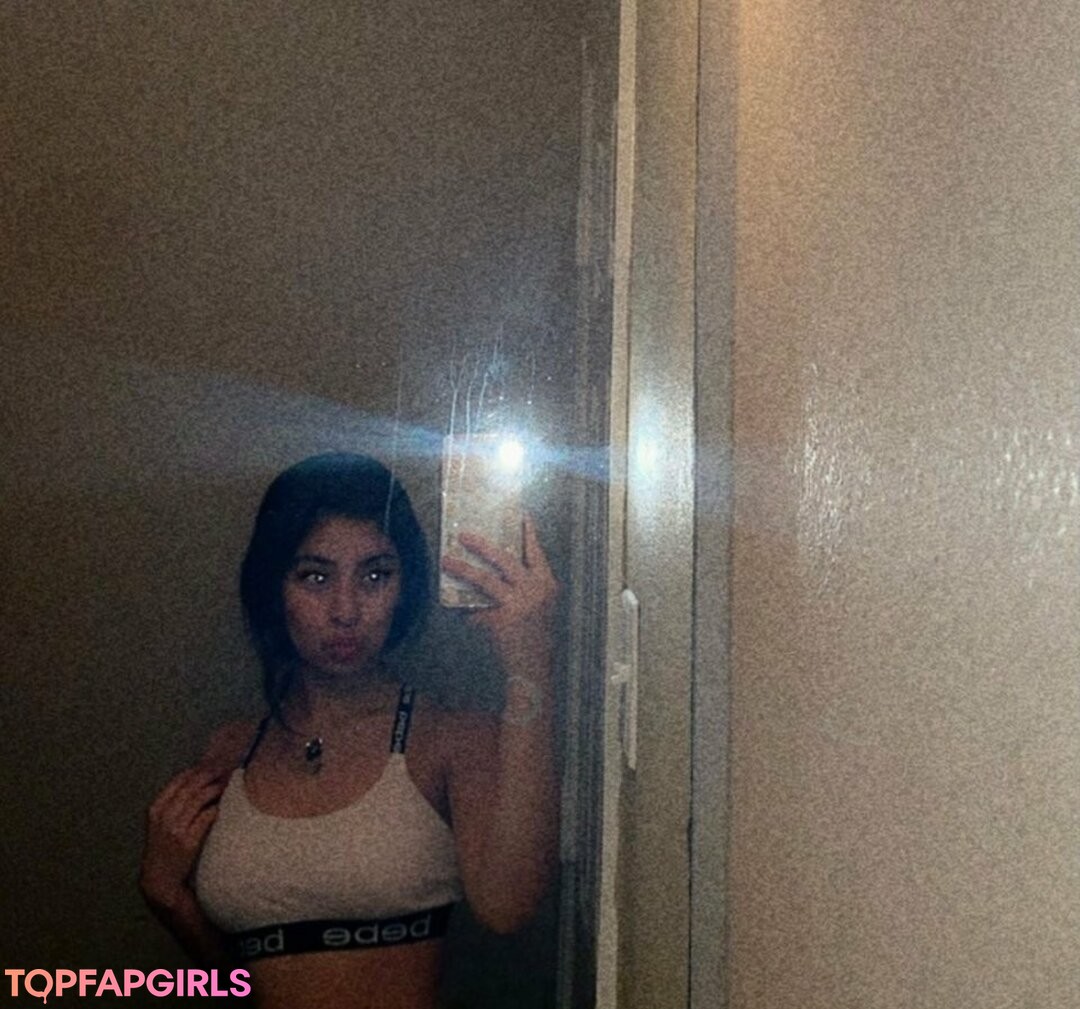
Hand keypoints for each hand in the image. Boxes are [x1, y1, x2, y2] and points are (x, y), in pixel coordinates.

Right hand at [139, 765, 227, 909]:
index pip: (179, 780)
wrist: (159, 878)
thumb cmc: (163, 846)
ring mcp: (176, 829)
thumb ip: (174, 802)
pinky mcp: (188, 841)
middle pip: (191, 786)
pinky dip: (216, 808)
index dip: (198, 769)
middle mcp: (164, 816)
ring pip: (200, 799)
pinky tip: (223, 804)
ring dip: (216, 787)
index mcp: (157, 808)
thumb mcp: (160, 822)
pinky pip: (207, 817)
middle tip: (226, 769)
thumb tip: (200, 778)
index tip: (213, 763)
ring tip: (228, 782)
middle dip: (210, 774)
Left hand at [442, 514, 558, 663]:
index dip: (527, 531)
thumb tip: (491, 569)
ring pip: (485, 580)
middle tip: (464, 535)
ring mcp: (519, 604)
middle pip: (505, 559)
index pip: (535, 551)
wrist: (534, 669)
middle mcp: (535, 590)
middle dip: (482, 545)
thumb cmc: (535, 635)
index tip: (519, 512)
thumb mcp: (538, 606)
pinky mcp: (503, 620)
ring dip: (463, 569)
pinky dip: (468, 611)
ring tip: (446, 561)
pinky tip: (458, 611)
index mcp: (546, 583)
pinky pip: (477, 610)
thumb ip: (522, 587)